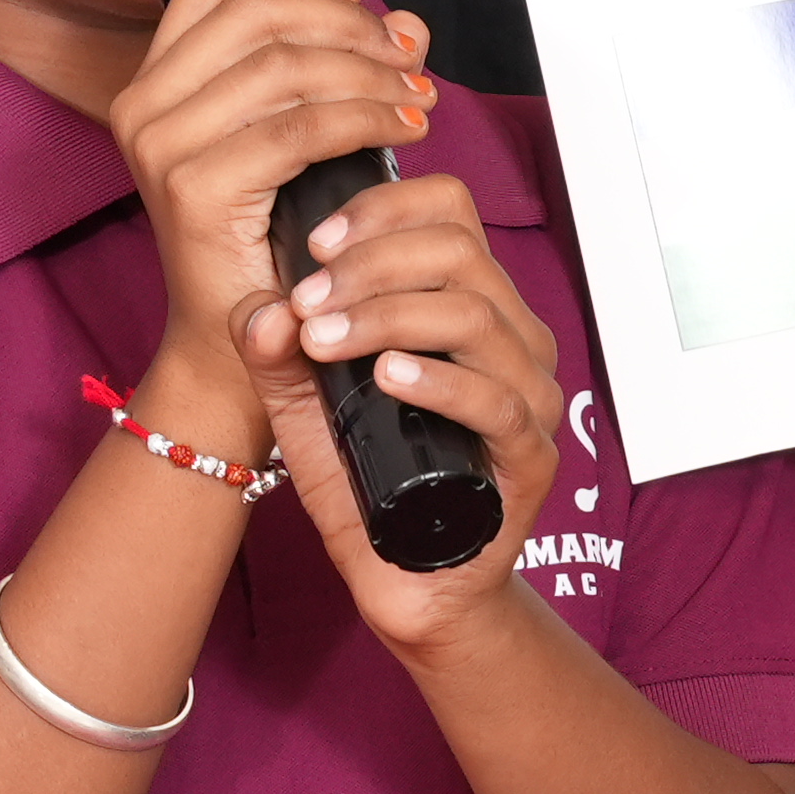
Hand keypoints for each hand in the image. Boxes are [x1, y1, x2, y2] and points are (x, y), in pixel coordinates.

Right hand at [108, 0, 436, 439]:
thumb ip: (353, 72)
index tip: (361, 0)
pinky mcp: (195, 188)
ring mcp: (162, 144)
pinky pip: (299, 128)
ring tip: (419, 95)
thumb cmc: (272, 244)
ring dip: (368, 71)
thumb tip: (411, 22)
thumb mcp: (309, 140)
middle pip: (259, 10)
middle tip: (409, 57)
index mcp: (156, 79)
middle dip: (349, 23)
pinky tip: (406, 129)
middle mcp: (143, 103)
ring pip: (285, 64)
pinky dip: (366, 118)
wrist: (236, 347)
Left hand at [261, 168, 550, 641]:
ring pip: (476, 316)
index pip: (450, 214)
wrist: (411, 585)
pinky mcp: (532, 460)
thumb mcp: (304, 409)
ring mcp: (530, 399)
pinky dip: (439, 380)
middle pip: (460, 253)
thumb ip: (278, 357)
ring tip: (325, 340)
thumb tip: (263, 308)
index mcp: (470, 308)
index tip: (312, 243)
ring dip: (388, 315)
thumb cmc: (371, 487)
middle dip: (371, 264)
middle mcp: (512, 342)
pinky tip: (387, 377)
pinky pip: (497, 402)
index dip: (382, 208)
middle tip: (306, 299)